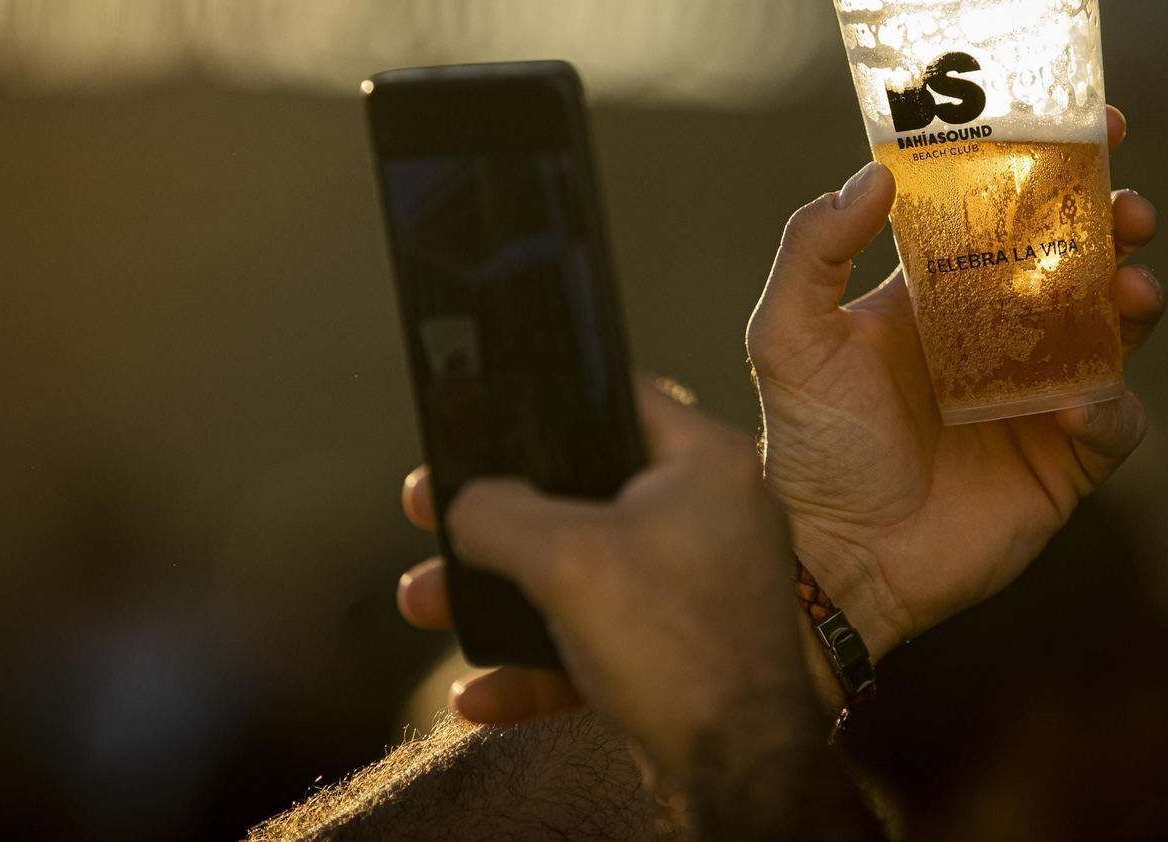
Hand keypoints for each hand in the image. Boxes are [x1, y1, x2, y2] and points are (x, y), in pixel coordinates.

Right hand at [398, 383, 817, 777]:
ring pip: (580, 570)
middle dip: (496, 514)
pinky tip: (478, 691)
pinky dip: (538, 659)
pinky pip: (597, 637)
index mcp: (704, 462)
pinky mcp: (682, 647)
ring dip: (500, 592)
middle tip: (430, 510)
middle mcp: (709, 512)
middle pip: (581, 489)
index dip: (540, 402)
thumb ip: (499, 514)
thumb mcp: (567, 559)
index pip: (614, 396)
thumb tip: (464, 502)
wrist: (742, 771)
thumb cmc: (678, 645)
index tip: (481, 417)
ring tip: (425, 602)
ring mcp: (697, 582)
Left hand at [746, 105, 1165, 658]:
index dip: (1048, 166)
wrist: (838, 561)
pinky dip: (1112, 406)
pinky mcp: (1064, 459)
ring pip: (1113, 329)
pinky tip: (1078, 405)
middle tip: (1126, 206)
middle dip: (1112, 222)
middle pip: (1076, 259)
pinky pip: (1116, 421)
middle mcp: (994, 334)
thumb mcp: (787, 338)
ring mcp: (1035, 395)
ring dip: (1134, 297)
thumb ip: (813, 250)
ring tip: (1130, 285)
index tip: (1088, 124)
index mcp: (936, 293)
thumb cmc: (806, 447)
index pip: (1003, 211)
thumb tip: (876, 174)